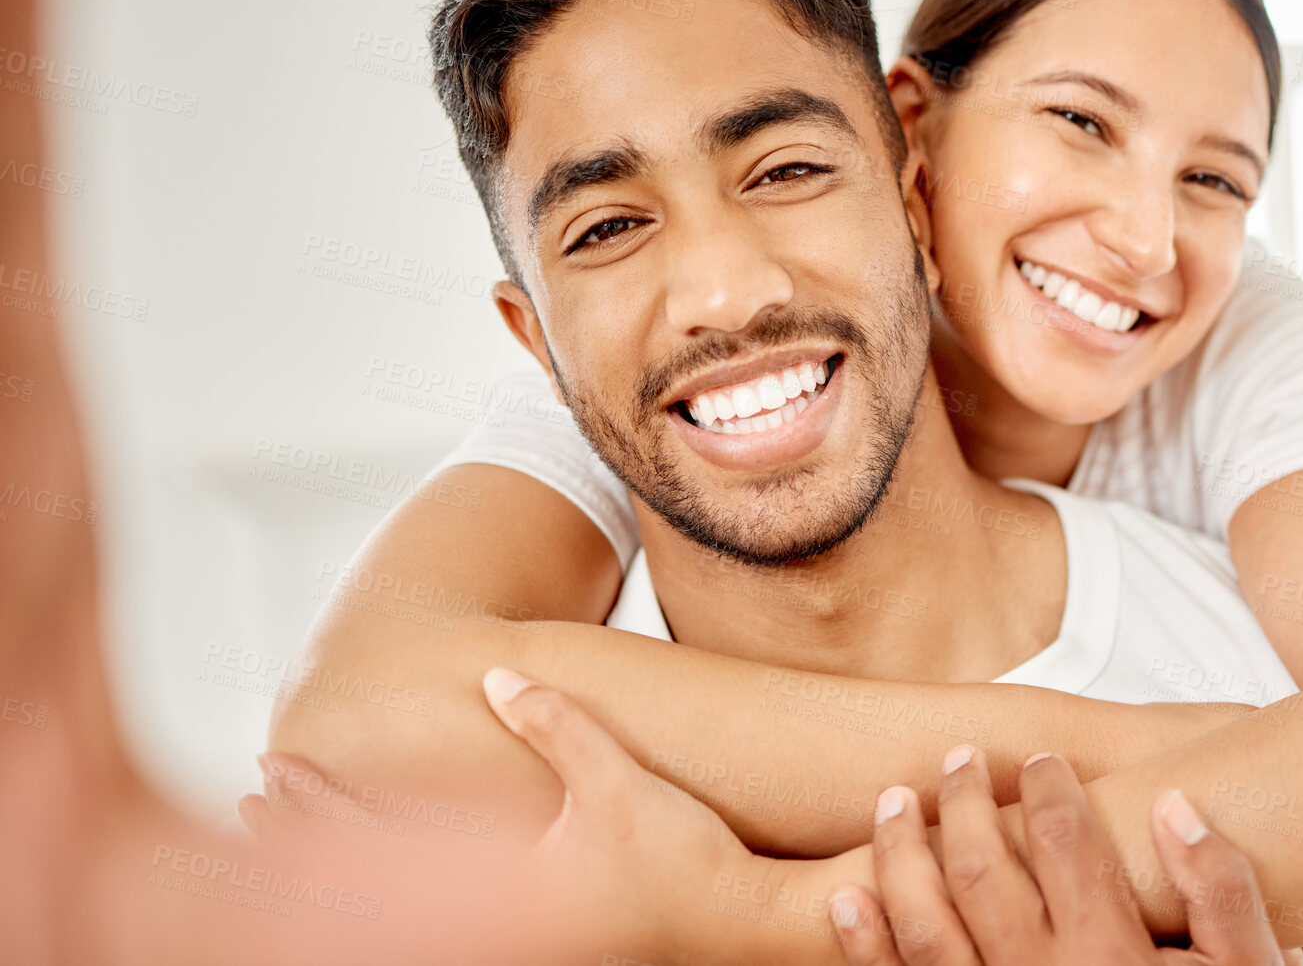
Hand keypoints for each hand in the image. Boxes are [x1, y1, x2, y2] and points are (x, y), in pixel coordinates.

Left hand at [241, 668, 768, 963]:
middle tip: (257, 799)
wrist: (741, 921)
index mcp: (500, 884)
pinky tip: (393, 856)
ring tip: (300, 832)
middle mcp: (498, 918)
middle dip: (306, 836)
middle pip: (368, 884)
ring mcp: (516, 931)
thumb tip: (494, 676)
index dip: (319, 802)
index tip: (271, 766)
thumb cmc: (684, 856)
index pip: (375, 842)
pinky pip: (446, 908)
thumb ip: (554, 725)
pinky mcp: (538, 931)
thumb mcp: (615, 780)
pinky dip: (399, 881)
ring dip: (344, 862)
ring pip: (399, 904)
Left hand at [828, 746, 1302, 964]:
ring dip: (900, 852)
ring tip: (893, 803)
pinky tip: (847, 898)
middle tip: (959, 761)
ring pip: (924, 919)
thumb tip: (1174, 805)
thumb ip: (1222, 893)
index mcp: (1114, 956)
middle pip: (983, 864)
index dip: (1049, 786)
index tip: (1041, 762)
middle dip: (964, 801)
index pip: (1066, 838)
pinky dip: (864, 942)